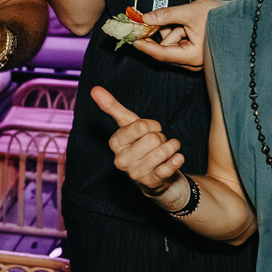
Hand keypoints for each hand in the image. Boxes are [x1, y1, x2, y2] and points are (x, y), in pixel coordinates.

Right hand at [91, 86, 185, 201]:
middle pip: (154, 138)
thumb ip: (113, 107)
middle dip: (161, 137)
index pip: (140, 126)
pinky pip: (169, 167)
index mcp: (115, 143)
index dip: (152, 125)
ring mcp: (135, 173)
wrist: (151, 175)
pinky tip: (176, 159)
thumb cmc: (139, 145)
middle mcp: (121, 160)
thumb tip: (95, 89)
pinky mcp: (150, 183)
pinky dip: (176, 160)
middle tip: (156, 144)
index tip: (151, 130)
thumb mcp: (128, 125)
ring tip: (166, 151)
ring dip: (171, 147)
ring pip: (163, 151)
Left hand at [129, 0, 220, 70]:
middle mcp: (193, 61)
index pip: (162, 54)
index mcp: (193, 56)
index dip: (145, 46)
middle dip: (159, 33)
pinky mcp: (194, 52)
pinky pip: (177, 43)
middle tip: (149, 19)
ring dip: (170, 30)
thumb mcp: (190, 12)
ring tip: (184, 20)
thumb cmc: (221, 15)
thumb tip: (147, 18)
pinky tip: (183, 24)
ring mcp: (193, 58)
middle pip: (165, 49)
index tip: (133, 40)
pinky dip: (175, 32)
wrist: (239, 16)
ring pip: (170, 44)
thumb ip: (166, 15)